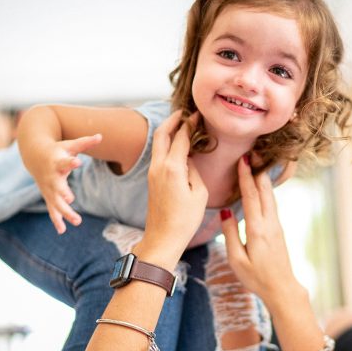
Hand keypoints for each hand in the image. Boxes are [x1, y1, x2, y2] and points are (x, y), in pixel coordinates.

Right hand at [31, 134, 101, 233]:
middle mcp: (51, 176)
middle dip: (63, 193)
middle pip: (57, 186)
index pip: (64, 162)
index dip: (71, 162)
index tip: (78, 162)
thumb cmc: (57, 149)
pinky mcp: (48, 196)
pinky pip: (52, 210)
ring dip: (65, 212)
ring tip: (77, 221)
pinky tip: (62, 231)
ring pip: (56, 202)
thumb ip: (85, 142)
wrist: (34, 155)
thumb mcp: (70, 145)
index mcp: (57, 161)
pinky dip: (56, 220)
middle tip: (70, 198)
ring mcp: (48, 188)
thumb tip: (101, 136)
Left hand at [137, 111, 207, 259]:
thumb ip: (195, 170)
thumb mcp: (200, 193)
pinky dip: (166, 143)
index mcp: (173, 168)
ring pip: (158, 142)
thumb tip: (189, 158)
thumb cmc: (184, 219)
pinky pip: (158, 154)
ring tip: (180, 124)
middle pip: (162, 133)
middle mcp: (159, 166)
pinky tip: (176, 144)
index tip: (198, 115)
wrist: (163, 238)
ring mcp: (152, 172)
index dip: (190, 124)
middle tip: (184, 112)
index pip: (181, 137)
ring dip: (168, 130)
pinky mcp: (152, 179)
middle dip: (173, 120)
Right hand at [221, 155, 299, 303]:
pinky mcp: (278, 229)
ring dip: (263, 178)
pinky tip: (262, 184)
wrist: (282, 288)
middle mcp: (270, 223)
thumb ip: (230, 234)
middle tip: (252, 152)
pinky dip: (266, 189)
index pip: (251, 197)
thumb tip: (226, 212)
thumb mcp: (237, 259)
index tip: (243, 160)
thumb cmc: (256, 277)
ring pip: (270, 195)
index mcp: (257, 229)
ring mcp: (276, 225)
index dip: (246, 177)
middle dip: (258, 170)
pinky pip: (271, 203)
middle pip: (264, 190)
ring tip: (257, 162)